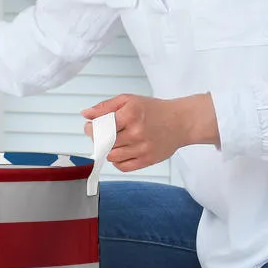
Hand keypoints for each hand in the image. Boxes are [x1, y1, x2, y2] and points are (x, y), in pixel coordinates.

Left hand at [81, 93, 218, 171]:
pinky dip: (118, 161)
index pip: (100, 127)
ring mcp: (142, 148)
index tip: (91, 127)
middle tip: (105, 134)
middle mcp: (136, 133)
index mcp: (130, 115)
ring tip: (116, 142)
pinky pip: (123, 167)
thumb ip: (105, 106)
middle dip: (99, 139)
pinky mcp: (147, 160)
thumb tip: (86, 114)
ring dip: (109, 150)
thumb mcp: (129, 100)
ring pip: (111, 157)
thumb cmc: (154, 110)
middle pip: (104, 143)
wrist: (180, 122)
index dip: (91, 129)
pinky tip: (123, 151)